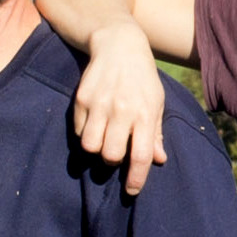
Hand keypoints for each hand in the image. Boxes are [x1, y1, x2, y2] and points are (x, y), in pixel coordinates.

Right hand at [70, 22, 168, 196]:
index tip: (132, 190)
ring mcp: (99, 104)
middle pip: (110, 155)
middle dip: (112, 162)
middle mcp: (121, 110)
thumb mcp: (155, 102)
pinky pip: (78, 130)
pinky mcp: (81, 98)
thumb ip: (155, 133)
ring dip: (96, 149)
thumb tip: (158, 160)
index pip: (141, 155)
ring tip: (103, 140)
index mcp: (144, 114)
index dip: (136, 178)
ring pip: (90, 146)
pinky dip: (84, 133)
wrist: (119, 45)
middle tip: (115, 154)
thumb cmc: (142, 79)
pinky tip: (93, 123)